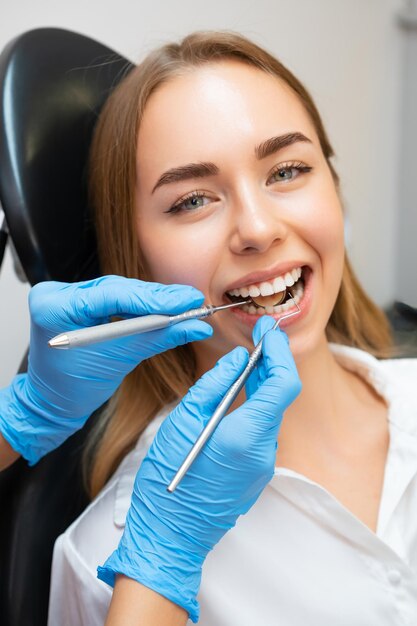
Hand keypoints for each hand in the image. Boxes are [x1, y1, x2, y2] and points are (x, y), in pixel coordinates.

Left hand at [0, 276, 211, 464]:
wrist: (52, 401)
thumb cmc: (72, 389)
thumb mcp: (120, 361)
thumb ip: (157, 338)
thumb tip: (195, 326)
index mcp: (55, 308)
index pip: (113, 295)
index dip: (154, 299)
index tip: (187, 301)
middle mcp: (57, 294)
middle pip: (119, 289)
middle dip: (158, 298)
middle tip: (193, 301)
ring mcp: (65, 294)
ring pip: (120, 290)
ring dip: (153, 300)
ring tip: (185, 305)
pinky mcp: (77, 298)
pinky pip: (115, 297)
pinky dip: (140, 305)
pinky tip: (165, 307)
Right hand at [98, 316, 300, 622]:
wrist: (169, 535)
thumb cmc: (168, 480)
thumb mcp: (183, 421)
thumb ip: (214, 384)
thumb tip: (238, 359)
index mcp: (249, 435)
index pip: (284, 382)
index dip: (279, 351)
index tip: (269, 330)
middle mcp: (265, 450)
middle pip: (280, 396)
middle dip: (273, 362)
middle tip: (259, 336)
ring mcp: (263, 465)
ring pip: (271, 413)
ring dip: (263, 384)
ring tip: (247, 360)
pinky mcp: (256, 473)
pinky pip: (262, 430)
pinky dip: (255, 407)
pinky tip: (238, 395)